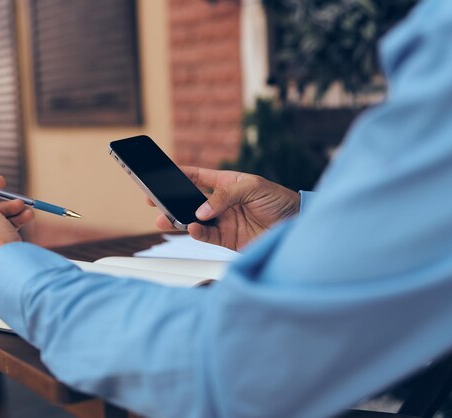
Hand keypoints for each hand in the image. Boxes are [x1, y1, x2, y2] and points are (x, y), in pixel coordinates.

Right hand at [150, 167, 299, 249]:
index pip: (197, 177)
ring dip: (178, 220)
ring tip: (165, 219)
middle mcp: (222, 203)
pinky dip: (196, 233)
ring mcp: (223, 221)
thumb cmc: (280, 200)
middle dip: (171, 201)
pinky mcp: (227, 239)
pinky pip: (206, 236)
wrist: (297, 225)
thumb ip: (224, 196)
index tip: (161, 174)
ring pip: (194, 221)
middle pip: (190, 201)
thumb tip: (201, 211)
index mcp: (227, 183)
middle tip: (154, 200)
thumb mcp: (252, 187)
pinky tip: (191, 228)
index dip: (180, 175)